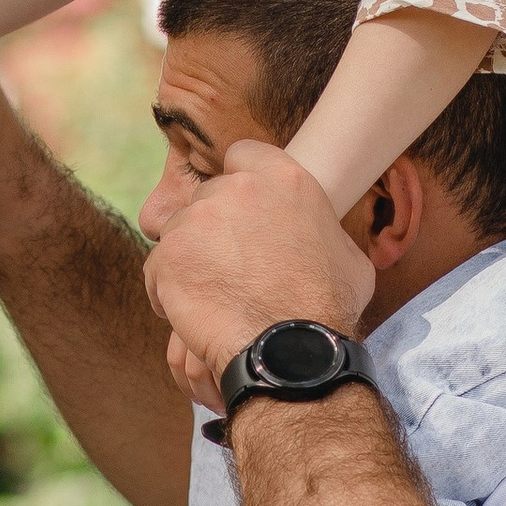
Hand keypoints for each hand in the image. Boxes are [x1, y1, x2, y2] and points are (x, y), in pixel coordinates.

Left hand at [142, 138, 376, 404]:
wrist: (291, 351)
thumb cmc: (327, 308)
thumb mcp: (347, 255)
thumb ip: (320, 229)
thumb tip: (315, 234)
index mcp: (283, 177)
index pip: (241, 155)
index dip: (239, 182)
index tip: (241, 209)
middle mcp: (235, 189)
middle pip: (208, 197)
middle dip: (214, 228)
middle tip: (231, 266)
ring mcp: (196, 221)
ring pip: (180, 232)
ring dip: (191, 260)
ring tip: (215, 296)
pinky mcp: (166, 257)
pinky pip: (158, 269)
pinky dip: (169, 292)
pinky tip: (195, 313)